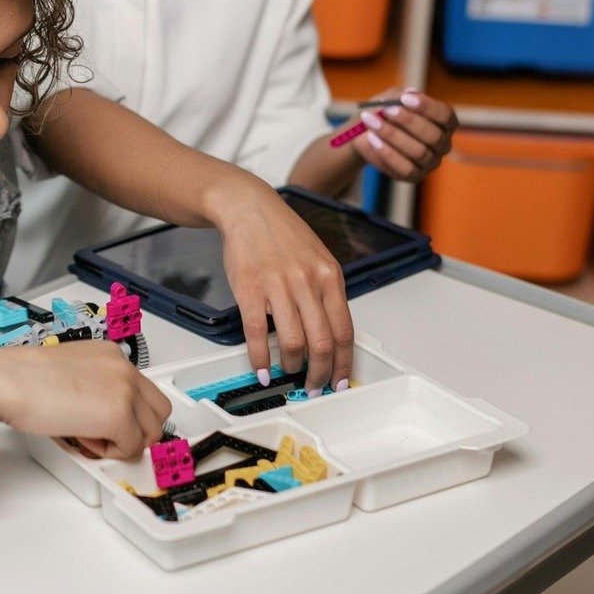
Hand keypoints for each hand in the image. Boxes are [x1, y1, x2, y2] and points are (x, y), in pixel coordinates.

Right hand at [0, 342, 171, 459]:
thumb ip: (97, 387)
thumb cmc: (25, 378)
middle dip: (137, 431)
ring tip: (89, 437)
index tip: (109, 424)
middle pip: (158, 412)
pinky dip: (109, 453)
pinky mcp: (118, 415)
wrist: (10, 380)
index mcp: (112, 355)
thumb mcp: (72, 372)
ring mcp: (125, 391)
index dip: (130, 415)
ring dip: (123, 443)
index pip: (145, 391)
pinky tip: (82, 439)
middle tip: (105, 436)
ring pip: (150, 434)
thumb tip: (104, 416)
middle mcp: (124, 368)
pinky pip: (130, 449)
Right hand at [205, 173, 353, 391]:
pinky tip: (261, 368)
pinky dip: (260, 357)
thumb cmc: (281, 233)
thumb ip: (325, 291)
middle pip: (322, 342)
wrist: (249, 209)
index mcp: (329, 276)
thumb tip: (330, 332)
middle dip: (320, 373)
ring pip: (292, 342)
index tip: (340, 380)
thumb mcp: (317, 257)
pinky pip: (258, 333)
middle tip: (315, 385)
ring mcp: (279, 286)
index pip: (344, 331)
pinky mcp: (250, 289)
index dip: (344, 363)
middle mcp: (308, 282)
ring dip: (291, 366)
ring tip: (288, 371)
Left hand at [352, 87, 456, 183]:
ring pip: (419, 152)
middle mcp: (443, 143)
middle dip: (408, 121)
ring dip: (392, 135)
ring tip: (371, 122)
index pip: (445, 115)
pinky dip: (387, 153)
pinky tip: (372, 139)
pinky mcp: (415, 175)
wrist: (364, 135)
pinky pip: (406, 168)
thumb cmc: (384, 113)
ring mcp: (431, 161)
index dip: (427, 106)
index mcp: (444, 122)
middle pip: (434, 135)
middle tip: (386, 109)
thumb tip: (410, 93)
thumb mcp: (390, 99)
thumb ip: (399, 95)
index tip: (405, 98)